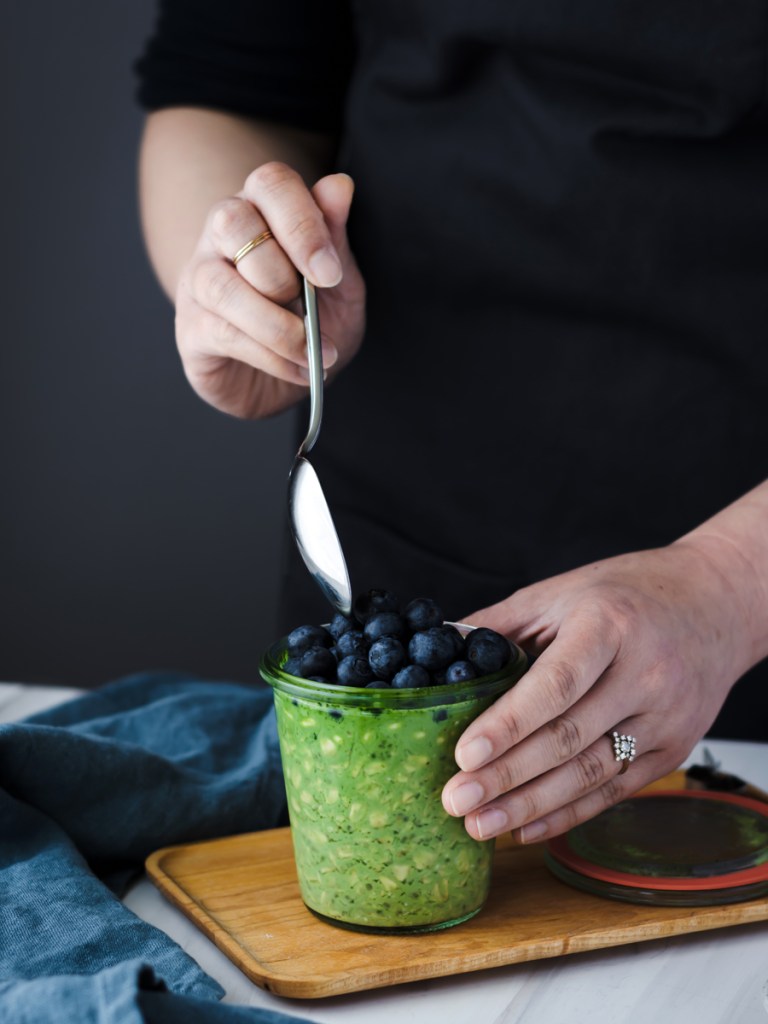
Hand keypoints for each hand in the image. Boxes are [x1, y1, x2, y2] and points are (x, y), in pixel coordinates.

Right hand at [175, 164, 364, 417]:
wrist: (287, 378)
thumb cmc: (311, 320)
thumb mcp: (340, 283)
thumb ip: (335, 238)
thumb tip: (340, 185)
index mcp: (262, 211)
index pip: (270, 183)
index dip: (303, 223)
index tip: (331, 274)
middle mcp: (220, 237)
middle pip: (232, 222)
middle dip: (281, 275)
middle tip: (313, 312)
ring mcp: (198, 281)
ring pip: (221, 286)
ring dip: (277, 326)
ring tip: (312, 352)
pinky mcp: (191, 329)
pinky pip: (223, 334)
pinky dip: (271, 357)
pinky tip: (297, 368)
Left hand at [441, 539, 755, 842]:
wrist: (713, 604)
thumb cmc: (624, 593)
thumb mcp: (559, 593)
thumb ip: (499, 625)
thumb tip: (436, 654)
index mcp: (610, 625)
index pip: (555, 684)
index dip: (508, 723)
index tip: (464, 754)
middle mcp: (646, 674)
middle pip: (569, 738)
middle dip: (506, 776)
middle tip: (455, 800)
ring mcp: (665, 717)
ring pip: (591, 774)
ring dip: (530, 806)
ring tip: (480, 825)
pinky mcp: (674, 749)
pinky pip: (614, 791)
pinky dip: (567, 814)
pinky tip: (525, 828)